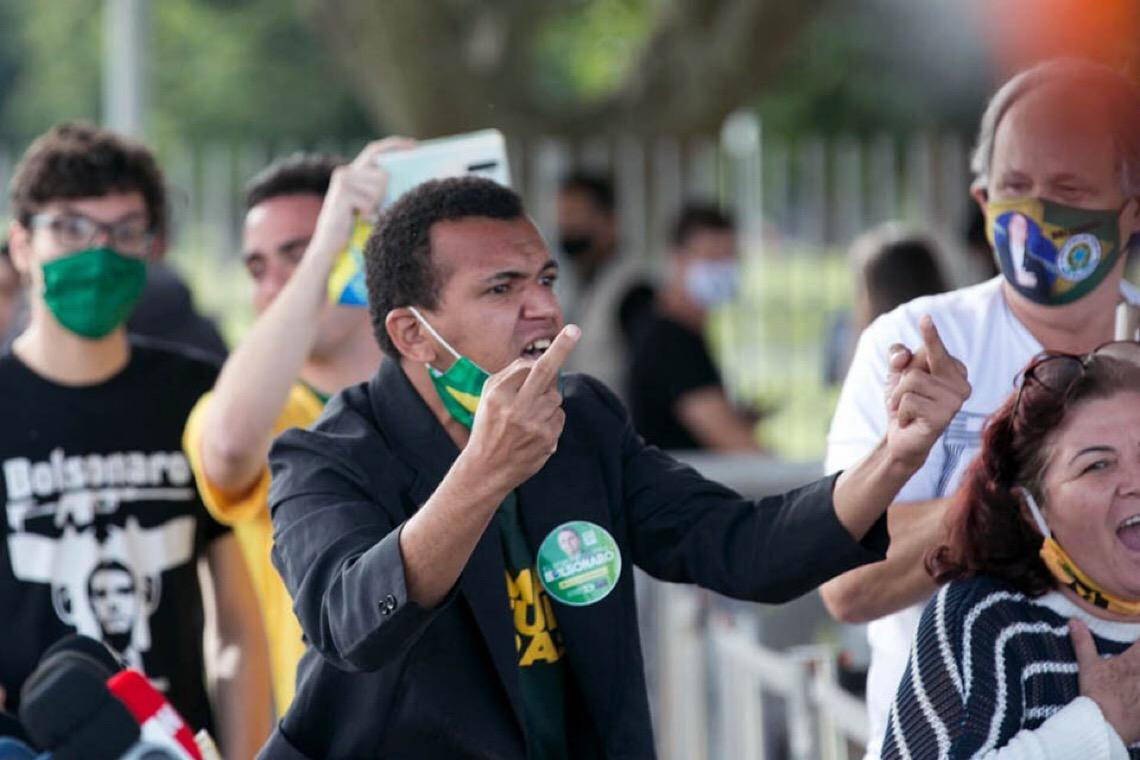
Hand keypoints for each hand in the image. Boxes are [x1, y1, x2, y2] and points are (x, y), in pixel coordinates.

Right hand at [305, 136, 415, 266]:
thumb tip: (410, 177)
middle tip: (377, 208)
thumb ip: (381, 187)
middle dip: (386, 194)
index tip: (414, 145)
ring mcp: (343, 181)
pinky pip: (370, 202)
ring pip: (379, 189)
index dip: (395, 146)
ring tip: (363, 215)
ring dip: (376, 207)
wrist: (330, 244)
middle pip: (383, 174)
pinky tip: (358, 219)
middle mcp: (346, 172)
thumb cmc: (353, 225)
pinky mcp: (342, 194)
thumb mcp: (370, 202)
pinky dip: (369, 215)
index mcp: (353, 171)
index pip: (375, 150)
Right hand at [461, 325, 579, 491]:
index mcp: (498, 395)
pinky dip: (551, 418)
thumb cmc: (487, 427)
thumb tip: (534, 358)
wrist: (486, 469)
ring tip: (528, 415)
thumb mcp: (487, 397)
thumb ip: (509, 375)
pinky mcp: (547, 440)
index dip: (544, 357)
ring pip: (555, 397)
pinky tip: (534, 429)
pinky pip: (559, 417)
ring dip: (547, 400)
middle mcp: (516, 409)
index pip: (528, 366)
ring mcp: (534, 425)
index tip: (569, 333)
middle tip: (575, 330)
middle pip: (544, 372)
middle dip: (560, 349)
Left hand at [883, 315, 970, 470]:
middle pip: (917, 366)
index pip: (935, 348)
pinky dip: (901, 411)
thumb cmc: (904, 402)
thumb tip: (903, 357)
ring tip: (907, 410)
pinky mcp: (943, 418)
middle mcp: (961, 385)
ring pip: (911, 381)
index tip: (926, 318)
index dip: (929, 335)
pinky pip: (908, 401)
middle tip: (904, 396)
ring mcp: (955, 402)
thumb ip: (899, 355)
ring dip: (898, 397)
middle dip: (901, 380)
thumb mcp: (897, 373)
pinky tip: (910, 421)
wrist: (901, 437)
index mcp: (955, 371)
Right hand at [1071, 618, 1139, 743]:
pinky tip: (1136, 696)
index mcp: (1132, 661)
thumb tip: (1074, 621)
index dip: (1139, 641)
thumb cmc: (1097, 694)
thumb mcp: (1087, 666)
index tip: (1134, 643)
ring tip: (1133, 680)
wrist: (1105, 725)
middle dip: (1139, 659)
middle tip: (1132, 663)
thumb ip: (1083, 642)